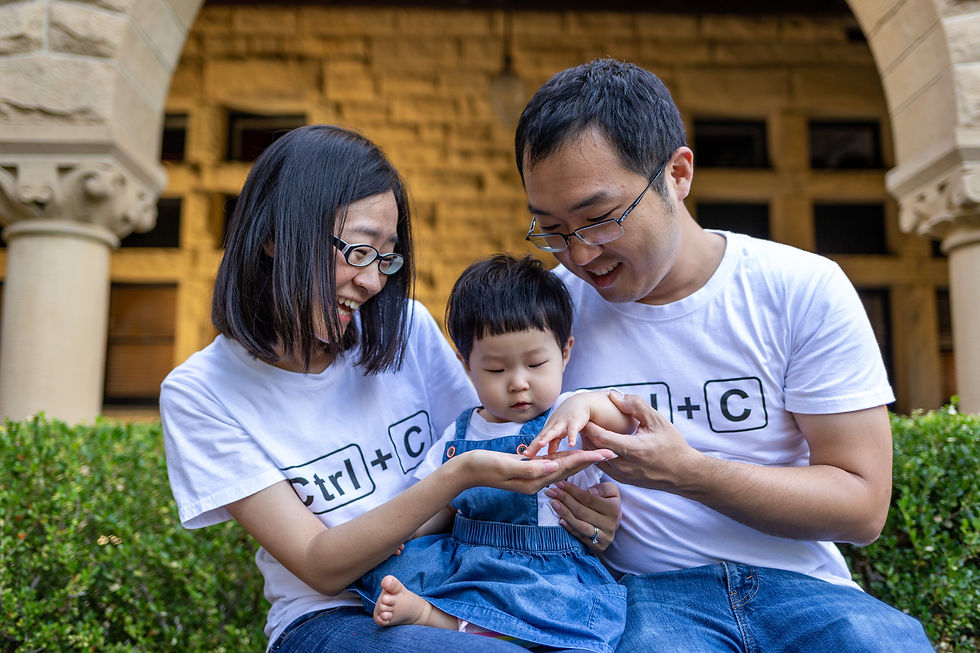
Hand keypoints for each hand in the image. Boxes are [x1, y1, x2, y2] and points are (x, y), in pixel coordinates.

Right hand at [454, 447, 614, 495]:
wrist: (466, 471)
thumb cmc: (482, 465)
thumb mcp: (504, 465)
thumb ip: (528, 467)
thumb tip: (552, 467)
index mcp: (534, 480)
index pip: (567, 467)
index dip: (588, 458)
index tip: (606, 453)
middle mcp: (537, 481)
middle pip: (570, 469)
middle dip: (592, 460)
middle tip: (613, 452)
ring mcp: (532, 478)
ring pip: (563, 468)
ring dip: (582, 460)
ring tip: (600, 453)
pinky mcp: (528, 471)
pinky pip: (552, 466)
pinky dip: (566, 461)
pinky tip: (574, 456)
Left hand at [531, 395, 594, 452]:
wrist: (580, 402)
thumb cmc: (567, 419)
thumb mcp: (560, 431)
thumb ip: (555, 441)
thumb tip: (549, 453)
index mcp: (549, 429)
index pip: (538, 440)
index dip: (531, 448)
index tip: (525, 456)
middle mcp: (553, 426)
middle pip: (542, 436)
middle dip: (534, 445)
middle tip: (526, 454)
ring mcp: (563, 423)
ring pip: (553, 431)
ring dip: (546, 437)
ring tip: (540, 445)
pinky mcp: (574, 422)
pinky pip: (572, 431)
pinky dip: (572, 437)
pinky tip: (571, 445)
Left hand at [546, 481, 619, 551]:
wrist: (613, 523)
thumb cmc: (608, 503)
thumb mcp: (611, 491)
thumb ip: (603, 488)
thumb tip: (590, 491)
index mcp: (613, 509)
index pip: (588, 498)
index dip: (572, 490)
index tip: (559, 483)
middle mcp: (609, 524)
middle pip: (582, 511)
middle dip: (564, 499)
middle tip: (551, 491)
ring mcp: (603, 537)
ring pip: (580, 525)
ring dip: (564, 513)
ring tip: (553, 503)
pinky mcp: (597, 546)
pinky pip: (579, 536)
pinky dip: (569, 528)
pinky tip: (560, 520)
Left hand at [579, 392, 702, 490]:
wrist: (684, 473)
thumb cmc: (672, 445)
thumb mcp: (658, 421)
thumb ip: (636, 406)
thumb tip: (614, 395)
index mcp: (633, 450)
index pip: (600, 438)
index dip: (589, 426)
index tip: (586, 414)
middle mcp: (625, 466)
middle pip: (593, 449)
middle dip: (586, 434)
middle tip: (583, 420)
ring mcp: (623, 476)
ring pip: (595, 459)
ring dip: (591, 445)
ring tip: (591, 430)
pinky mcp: (623, 480)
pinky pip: (603, 466)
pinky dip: (598, 454)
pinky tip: (601, 443)